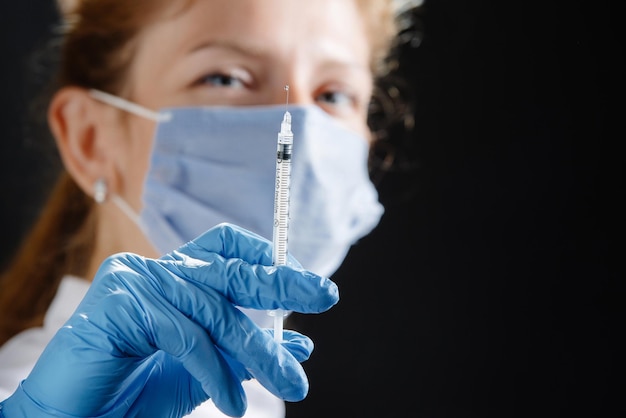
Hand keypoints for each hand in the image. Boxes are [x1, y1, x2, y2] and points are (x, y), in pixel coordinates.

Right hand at [0, 223, 338, 416]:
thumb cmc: (133, 393)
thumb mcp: (205, 371)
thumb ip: (246, 355)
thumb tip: (300, 344)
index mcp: (174, 276)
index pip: (226, 246)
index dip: (267, 256)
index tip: (305, 280)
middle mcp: (156, 270)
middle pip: (229, 268)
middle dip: (282, 282)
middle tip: (326, 295)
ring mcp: (135, 280)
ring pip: (215, 310)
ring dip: (258, 350)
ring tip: (291, 383)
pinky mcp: (119, 301)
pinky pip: (185, 335)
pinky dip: (215, 371)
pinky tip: (233, 401)